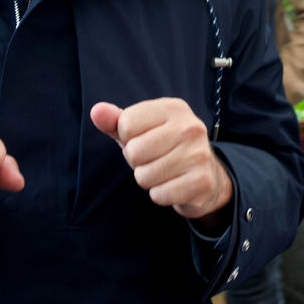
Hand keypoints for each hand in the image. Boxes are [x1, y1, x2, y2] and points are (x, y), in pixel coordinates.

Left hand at [90, 98, 232, 230]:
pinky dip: (161, 195)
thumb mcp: (141, 130)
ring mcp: (199, 154)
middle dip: (137, 162)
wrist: (207, 175)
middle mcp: (190, 127)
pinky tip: (174, 185)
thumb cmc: (166, 148)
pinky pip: (159, 195)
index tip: (144, 140)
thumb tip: (96, 111)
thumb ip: (116, 121)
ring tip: (164, 172)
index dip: (127, 138)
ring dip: (149, 179)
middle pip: (134, 151)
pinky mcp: (201, 181)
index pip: (126, 124)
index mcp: (173, 108)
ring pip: (145, 176)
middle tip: (154, 159)